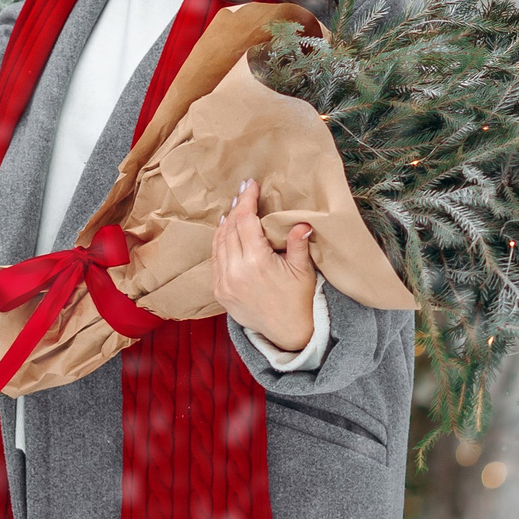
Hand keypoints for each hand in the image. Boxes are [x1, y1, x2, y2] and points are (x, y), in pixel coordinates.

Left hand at [210, 179, 315, 353]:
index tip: (250, 185)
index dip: (247, 201)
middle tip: (244, 192)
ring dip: (226, 223)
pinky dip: (219, 242)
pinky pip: (214, 260)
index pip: (246, 222)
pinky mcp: (219, 292)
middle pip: (230, 228)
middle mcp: (236, 272)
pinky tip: (226, 232)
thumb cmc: (300, 300)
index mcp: (257, 263)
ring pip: (218, 242)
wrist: (288, 334)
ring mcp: (224, 283)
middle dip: (237, 208)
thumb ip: (299, 245)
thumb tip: (302, 223)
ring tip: (234, 209)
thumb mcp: (304, 271)